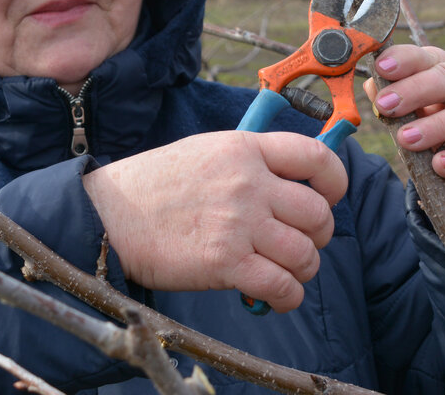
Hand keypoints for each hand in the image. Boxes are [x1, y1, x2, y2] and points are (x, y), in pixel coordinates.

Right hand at [82, 131, 347, 311]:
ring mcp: (239, 222)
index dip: (335, 182)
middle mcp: (248, 182)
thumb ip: (250, 162)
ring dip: (303, 270)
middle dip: (318, 236)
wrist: (109, 214)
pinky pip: (282, 285)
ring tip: (285, 272)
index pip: (316, 157)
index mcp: (245, 148)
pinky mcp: (226, 262)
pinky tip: (275, 296)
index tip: (329, 198)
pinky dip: (286, 296)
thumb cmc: (155, 185)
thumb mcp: (206, 151)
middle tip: (299, 243)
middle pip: (317, 213)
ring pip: (305, 253)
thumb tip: (292, 186)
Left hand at [365, 45, 444, 247]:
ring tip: (406, 140)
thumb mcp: (419, 118)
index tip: (381, 68)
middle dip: (415, 90)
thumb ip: (398, 103)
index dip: (406, 60)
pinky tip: (440, 166)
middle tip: (387, 105)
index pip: (431, 56)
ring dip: (437, 126)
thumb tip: (372, 86)